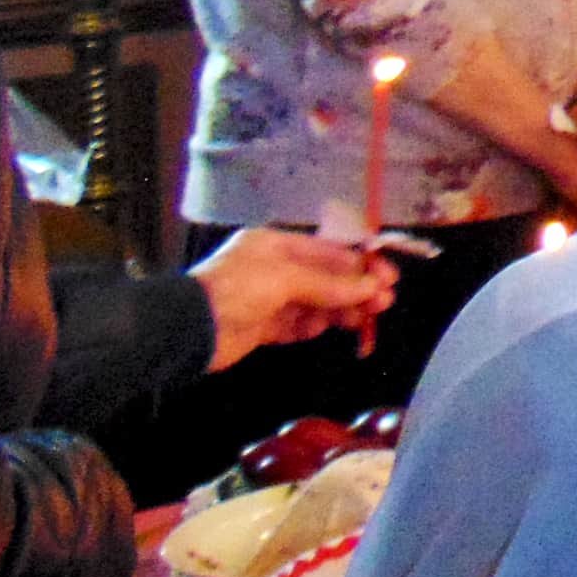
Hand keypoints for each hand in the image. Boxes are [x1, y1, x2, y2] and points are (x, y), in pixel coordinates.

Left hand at [193, 228, 396, 372]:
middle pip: (325, 278)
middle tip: (385, 301)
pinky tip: (331, 328)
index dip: (359, 263)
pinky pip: (298, 324)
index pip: (327, 251)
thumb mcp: (285, 278)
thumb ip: (330, 283)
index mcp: (275, 245)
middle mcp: (273, 269)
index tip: (387, 276)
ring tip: (368, 318)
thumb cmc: (236, 290)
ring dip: (342, 309)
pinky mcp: (262, 327)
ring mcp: (267, 299)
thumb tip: (371, 286)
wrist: (190, 330)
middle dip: (356, 288)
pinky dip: (315, 326)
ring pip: (315, 303)